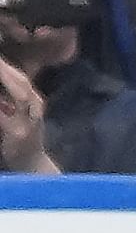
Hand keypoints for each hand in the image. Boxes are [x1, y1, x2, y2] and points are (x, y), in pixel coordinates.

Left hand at [0, 55, 52, 174]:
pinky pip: (4, 112)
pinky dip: (2, 102)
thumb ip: (15, 98)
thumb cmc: (25, 138)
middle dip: (5, 68)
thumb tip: (5, 79)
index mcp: (35, 103)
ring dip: (5, 79)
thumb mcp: (25, 115)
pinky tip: (0, 103)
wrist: (32, 166)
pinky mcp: (17, 132)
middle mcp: (35, 109)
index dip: (6, 65)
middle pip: (21, 82)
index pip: (21, 78)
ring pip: (18, 93)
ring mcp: (28, 121)